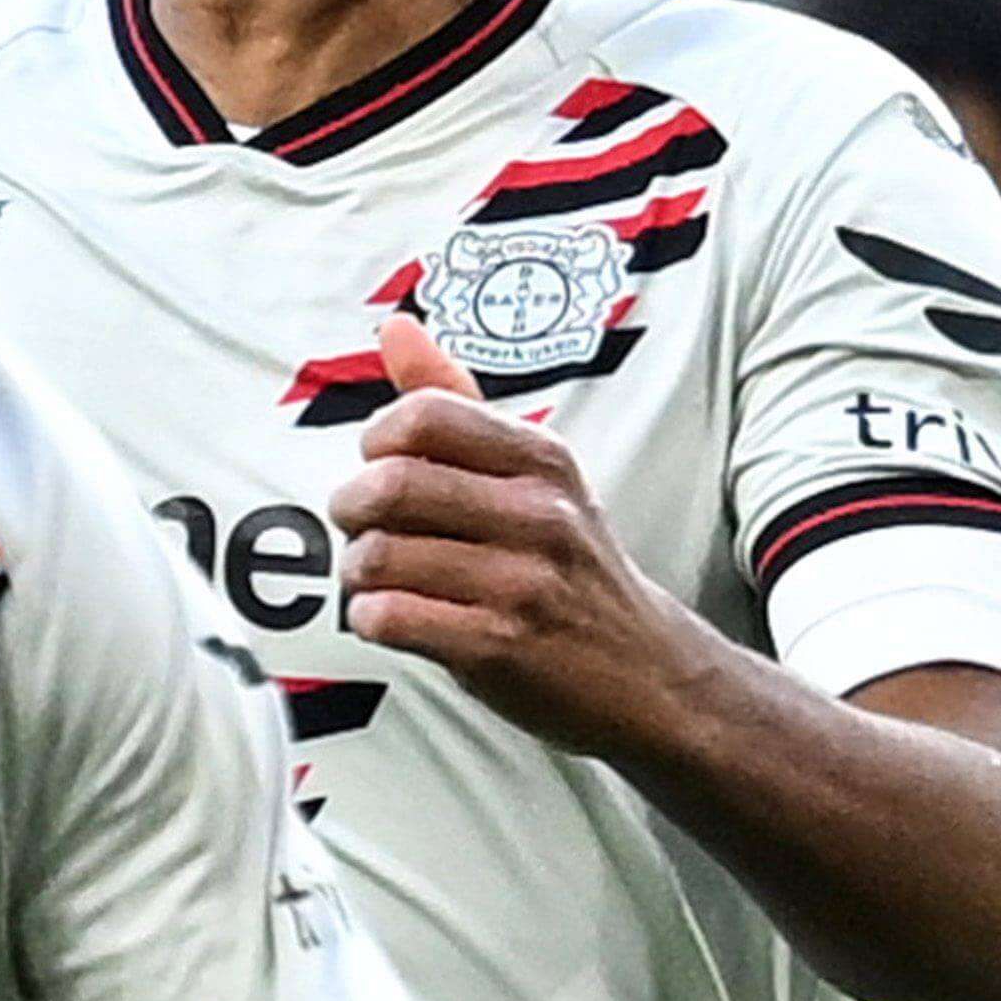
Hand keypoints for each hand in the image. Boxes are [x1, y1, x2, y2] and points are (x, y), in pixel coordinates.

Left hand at [331, 317, 709, 751]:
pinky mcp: (500, 646)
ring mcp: (522, 582)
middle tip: (363, 528)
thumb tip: (395, 326)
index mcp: (541, 460)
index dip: (376, 442)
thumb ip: (458, 404)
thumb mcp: (536, 476)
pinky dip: (371, 620)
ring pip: (379, 556)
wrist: (649, 674)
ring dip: (358, 573)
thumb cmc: (572, 568)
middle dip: (351, 510)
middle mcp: (538, 514)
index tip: (383, 468)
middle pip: (389, 485)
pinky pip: (391, 618)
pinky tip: (394, 619)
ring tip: (379, 579)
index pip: (423, 416)